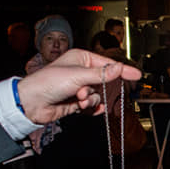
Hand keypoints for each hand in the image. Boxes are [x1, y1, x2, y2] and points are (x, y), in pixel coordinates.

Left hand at [17, 49, 141, 123]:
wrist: (32, 103)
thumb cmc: (48, 82)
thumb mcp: (78, 75)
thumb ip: (101, 74)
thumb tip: (119, 68)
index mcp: (81, 59)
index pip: (108, 64)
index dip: (122, 70)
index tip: (136, 75)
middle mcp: (81, 72)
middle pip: (104, 82)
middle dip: (98, 89)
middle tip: (86, 92)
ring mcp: (79, 88)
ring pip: (98, 95)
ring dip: (90, 99)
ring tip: (78, 100)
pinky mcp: (76, 102)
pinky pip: (92, 105)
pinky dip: (91, 108)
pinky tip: (86, 109)